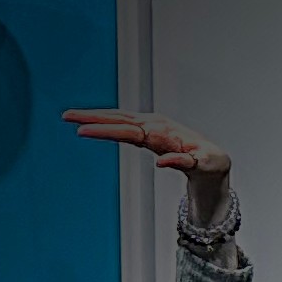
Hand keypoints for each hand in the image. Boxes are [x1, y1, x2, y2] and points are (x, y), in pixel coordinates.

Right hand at [63, 107, 230, 227]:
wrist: (215, 160)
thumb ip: (183, 162)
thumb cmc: (209, 163)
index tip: (84, 131)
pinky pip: (123, 123)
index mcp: (163, 133)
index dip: (105, 131)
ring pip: (118, 119)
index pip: (128, 131)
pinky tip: (92, 121)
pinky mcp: (148, 130)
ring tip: (71, 116)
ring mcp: (151, 126)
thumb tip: (161, 162)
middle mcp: (154, 125)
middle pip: (118, 119)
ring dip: (95, 116)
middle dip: (91, 117)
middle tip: (67, 116)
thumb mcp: (201, 166)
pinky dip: (106, 121)